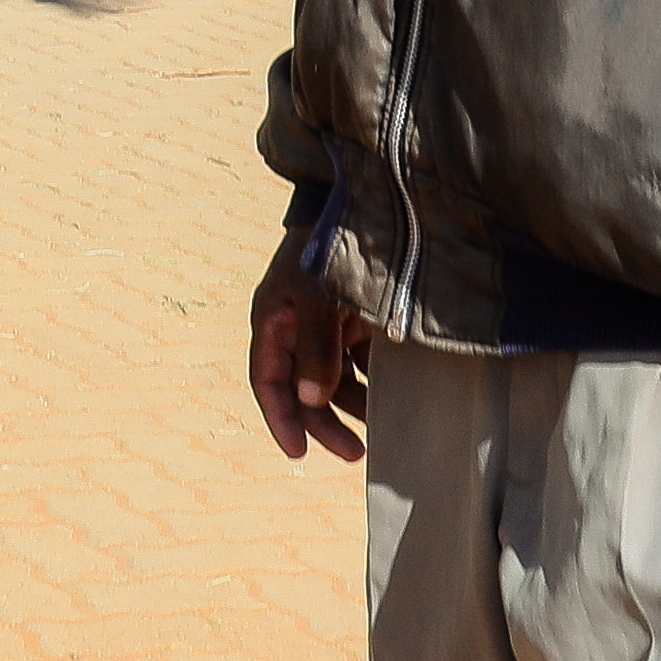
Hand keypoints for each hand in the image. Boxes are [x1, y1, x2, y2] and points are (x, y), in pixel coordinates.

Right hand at [248, 221, 368, 462]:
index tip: (299, 453)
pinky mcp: (355, 321)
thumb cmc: (328, 250)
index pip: (268, 381)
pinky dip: (372, 382)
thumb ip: (316, 349)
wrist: (359, 207)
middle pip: (304, 389)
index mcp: (273, 322)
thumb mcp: (317, 298)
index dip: (281, 418)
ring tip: (382, 426)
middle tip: (354, 452)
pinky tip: (391, 397)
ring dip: (353, 405)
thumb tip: (312, 400)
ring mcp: (326, 326)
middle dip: (325, 423)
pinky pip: (359, 363)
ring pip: (334, 380)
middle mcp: (296, 329)